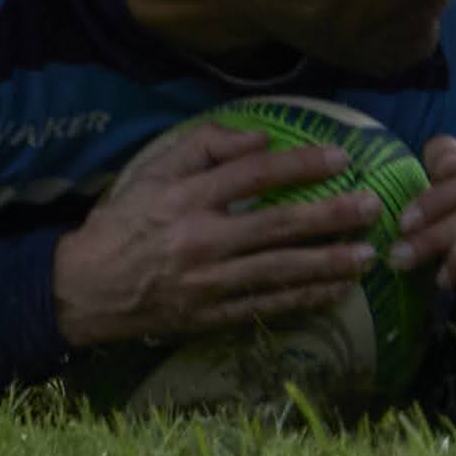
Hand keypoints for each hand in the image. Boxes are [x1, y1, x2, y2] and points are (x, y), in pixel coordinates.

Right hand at [51, 122, 383, 350]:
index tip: (340, 158)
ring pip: (279, 271)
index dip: (300, 164)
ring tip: (367, 256)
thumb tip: (261, 140)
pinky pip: (266, 306)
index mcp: (184, 197)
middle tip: (372, 207)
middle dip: (330, 216)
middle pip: (277, 225)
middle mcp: (200, 239)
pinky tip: (334, 292)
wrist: (84, 288)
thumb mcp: (151, 171)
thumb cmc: (122, 222)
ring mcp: (206, 282)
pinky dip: (303, 299)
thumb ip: (204, 147)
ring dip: (328, 263)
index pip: (253, 174)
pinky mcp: (209, 316)